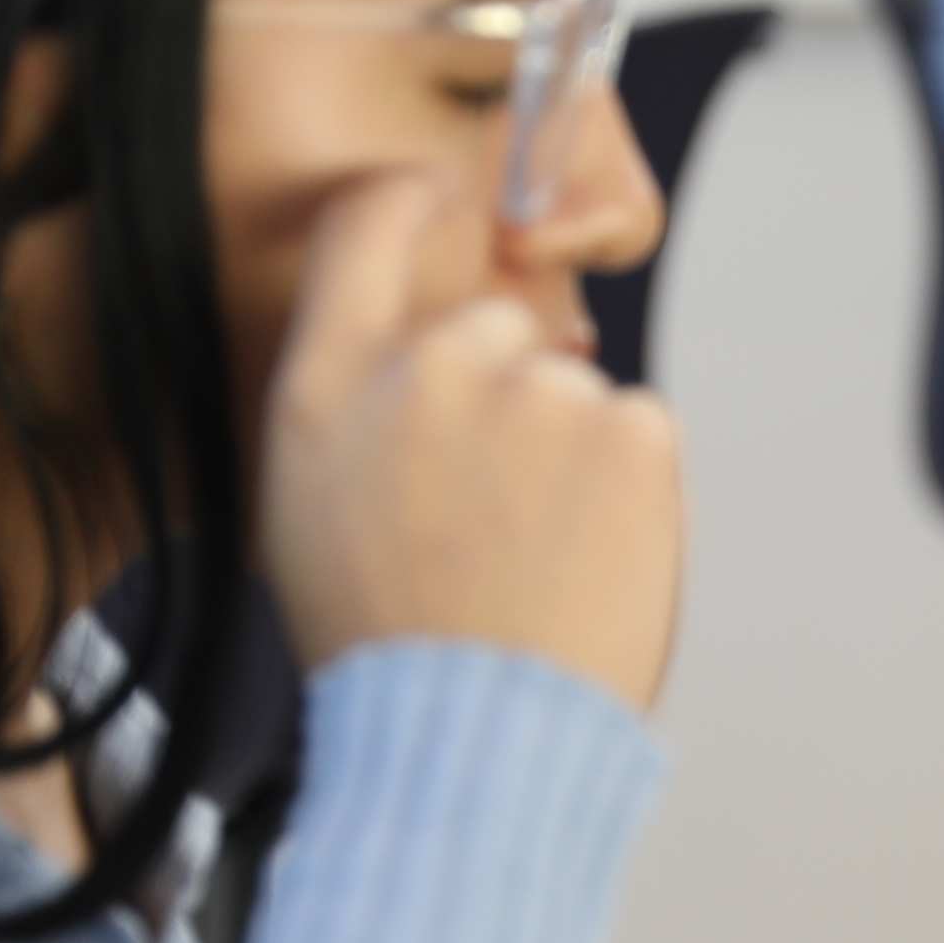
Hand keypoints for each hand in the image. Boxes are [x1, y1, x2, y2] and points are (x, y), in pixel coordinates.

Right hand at [253, 163, 684, 712]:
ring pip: (572, 393)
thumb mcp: (306, 511)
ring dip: (568, 458)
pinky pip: (637, 433)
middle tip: (489, 516)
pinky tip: (584, 560)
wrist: (471, 741)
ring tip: (534, 560)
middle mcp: (430, 363)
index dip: (412, 201)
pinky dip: (626, 492)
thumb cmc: (385, 644)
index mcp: (328, 385)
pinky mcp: (631, 429)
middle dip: (507, 401)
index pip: (368, 223)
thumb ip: (354, 406)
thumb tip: (414, 352)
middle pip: (496, 326)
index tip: (440, 203)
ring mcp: (537, 392)